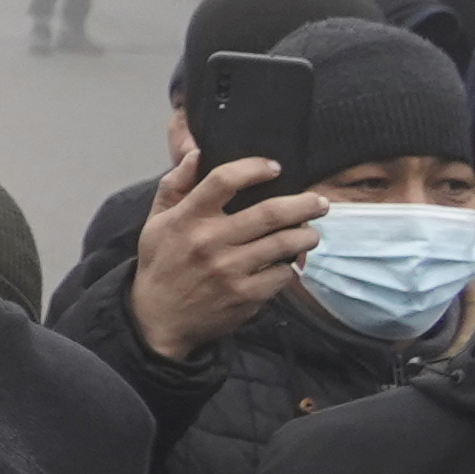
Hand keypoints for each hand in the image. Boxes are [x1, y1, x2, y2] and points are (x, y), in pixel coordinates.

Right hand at [127, 147, 322, 362]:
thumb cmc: (161, 264)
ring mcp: (229, 270)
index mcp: (186, 219)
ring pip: (284, 244)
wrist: (158, 319)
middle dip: (303, 204)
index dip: (254, 168)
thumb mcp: (156, 222)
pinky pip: (282, 274)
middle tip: (319, 202)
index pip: (223, 181)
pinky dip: (291, 266)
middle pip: (269, 213)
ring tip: (311, 233)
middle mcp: (208, 242)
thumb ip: (174, 186)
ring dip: (307, 235)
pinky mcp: (244, 296)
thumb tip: (197, 154)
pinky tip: (290, 262)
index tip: (274, 167)